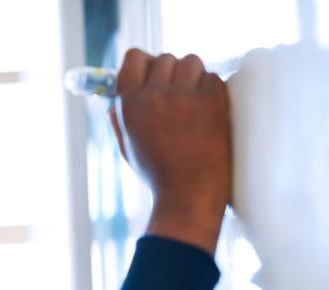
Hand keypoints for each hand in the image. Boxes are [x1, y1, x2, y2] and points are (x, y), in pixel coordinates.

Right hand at [109, 48, 230, 254]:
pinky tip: (207, 108)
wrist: (189, 193)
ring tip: (191, 98)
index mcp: (132, 104)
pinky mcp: (214, 100)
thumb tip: (114, 101)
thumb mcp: (128, 147)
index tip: (149, 76)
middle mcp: (157, 95)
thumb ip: (119, 120)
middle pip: (164, 58)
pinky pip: (212, 77)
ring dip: (191, 75)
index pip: (134, 57)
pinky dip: (210, 88)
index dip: (143, 64)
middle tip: (174, 92)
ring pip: (191, 61)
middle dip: (169, 73)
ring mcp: (187, 96)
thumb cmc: (158, 174)